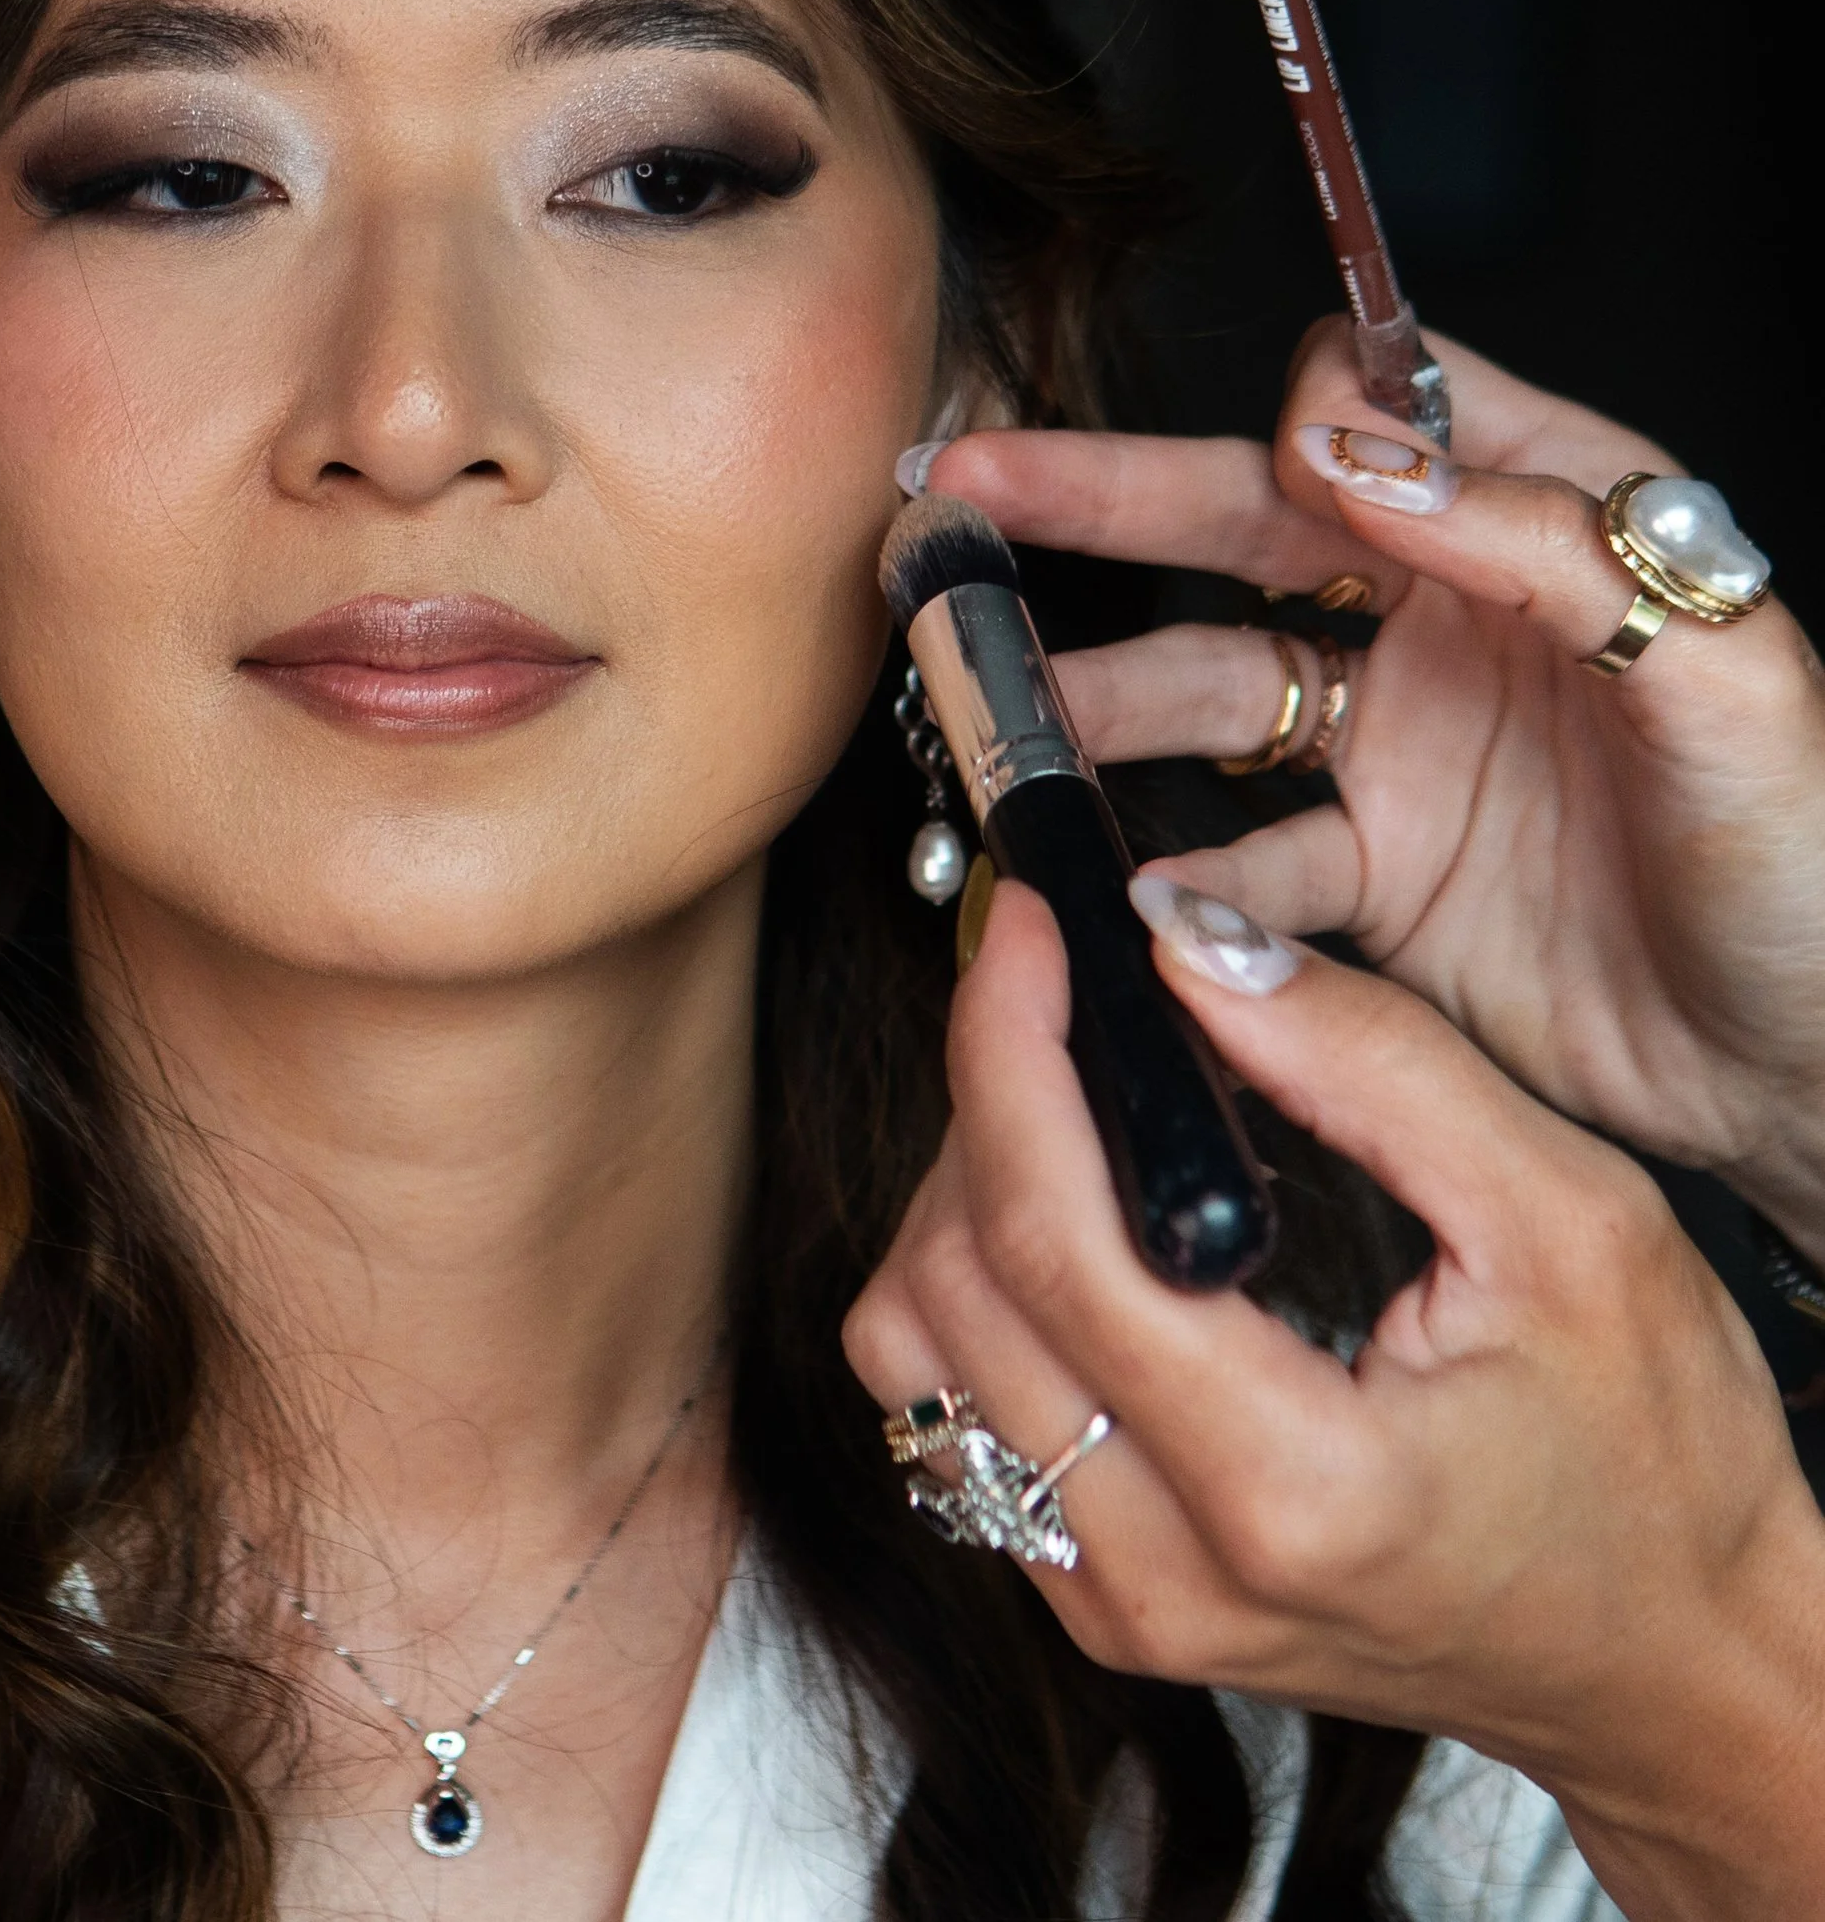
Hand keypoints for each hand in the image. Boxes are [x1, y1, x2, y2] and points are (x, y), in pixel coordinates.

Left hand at [842, 876, 1824, 1920]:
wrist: (1678, 1662)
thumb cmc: (1658, 1461)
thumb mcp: (1571, 1220)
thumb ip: (1369, 1065)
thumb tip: (1190, 945)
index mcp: (1294, 1487)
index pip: (1049, 1242)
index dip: (1007, 1054)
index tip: (1030, 933)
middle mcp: (1176, 1575)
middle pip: (954, 1286)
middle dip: (987, 1102)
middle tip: (1067, 1005)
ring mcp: (1125, 1608)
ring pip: (918, 1353)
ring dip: (961, 1196)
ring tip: (1075, 1114)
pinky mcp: (1105, 1606)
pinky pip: (954, 1418)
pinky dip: (977, 1290)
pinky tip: (1073, 1221)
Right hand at [926, 320, 1824, 1253]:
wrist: (1817, 1076)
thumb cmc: (1814, 866)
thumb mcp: (1725, 676)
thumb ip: (1544, 543)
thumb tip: (1358, 451)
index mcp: (1545, 527)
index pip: (1386, 409)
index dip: (1311, 418)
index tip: (1293, 471)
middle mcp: (1450, 618)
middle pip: (1242, 524)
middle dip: (1096, 500)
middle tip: (965, 483)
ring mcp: (1399, 746)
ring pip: (1206, 686)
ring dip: (1099, 697)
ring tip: (1004, 714)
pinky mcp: (1374, 876)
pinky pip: (1243, 860)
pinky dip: (1183, 885)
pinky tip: (1141, 902)